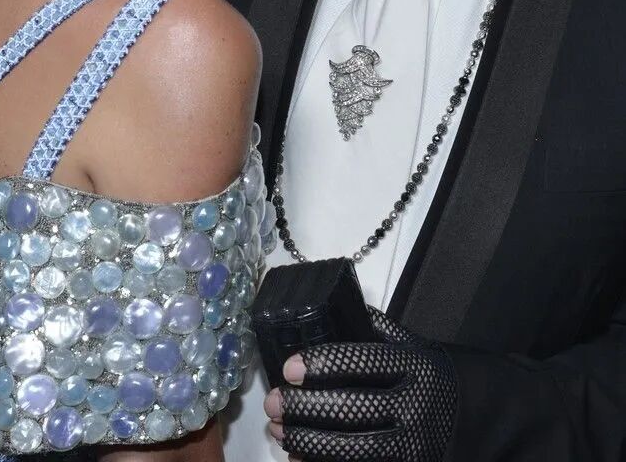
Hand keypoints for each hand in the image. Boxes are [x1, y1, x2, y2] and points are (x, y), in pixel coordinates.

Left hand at [264, 307, 455, 460]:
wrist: (486, 417)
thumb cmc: (440, 378)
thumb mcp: (417, 345)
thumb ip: (377, 331)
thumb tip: (330, 312)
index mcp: (416, 365)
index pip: (362, 362)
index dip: (322, 364)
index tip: (289, 366)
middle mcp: (416, 405)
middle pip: (350, 408)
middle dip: (303, 407)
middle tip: (272, 402)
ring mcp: (414, 445)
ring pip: (351, 447)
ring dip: (307, 440)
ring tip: (279, 430)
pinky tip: (300, 458)